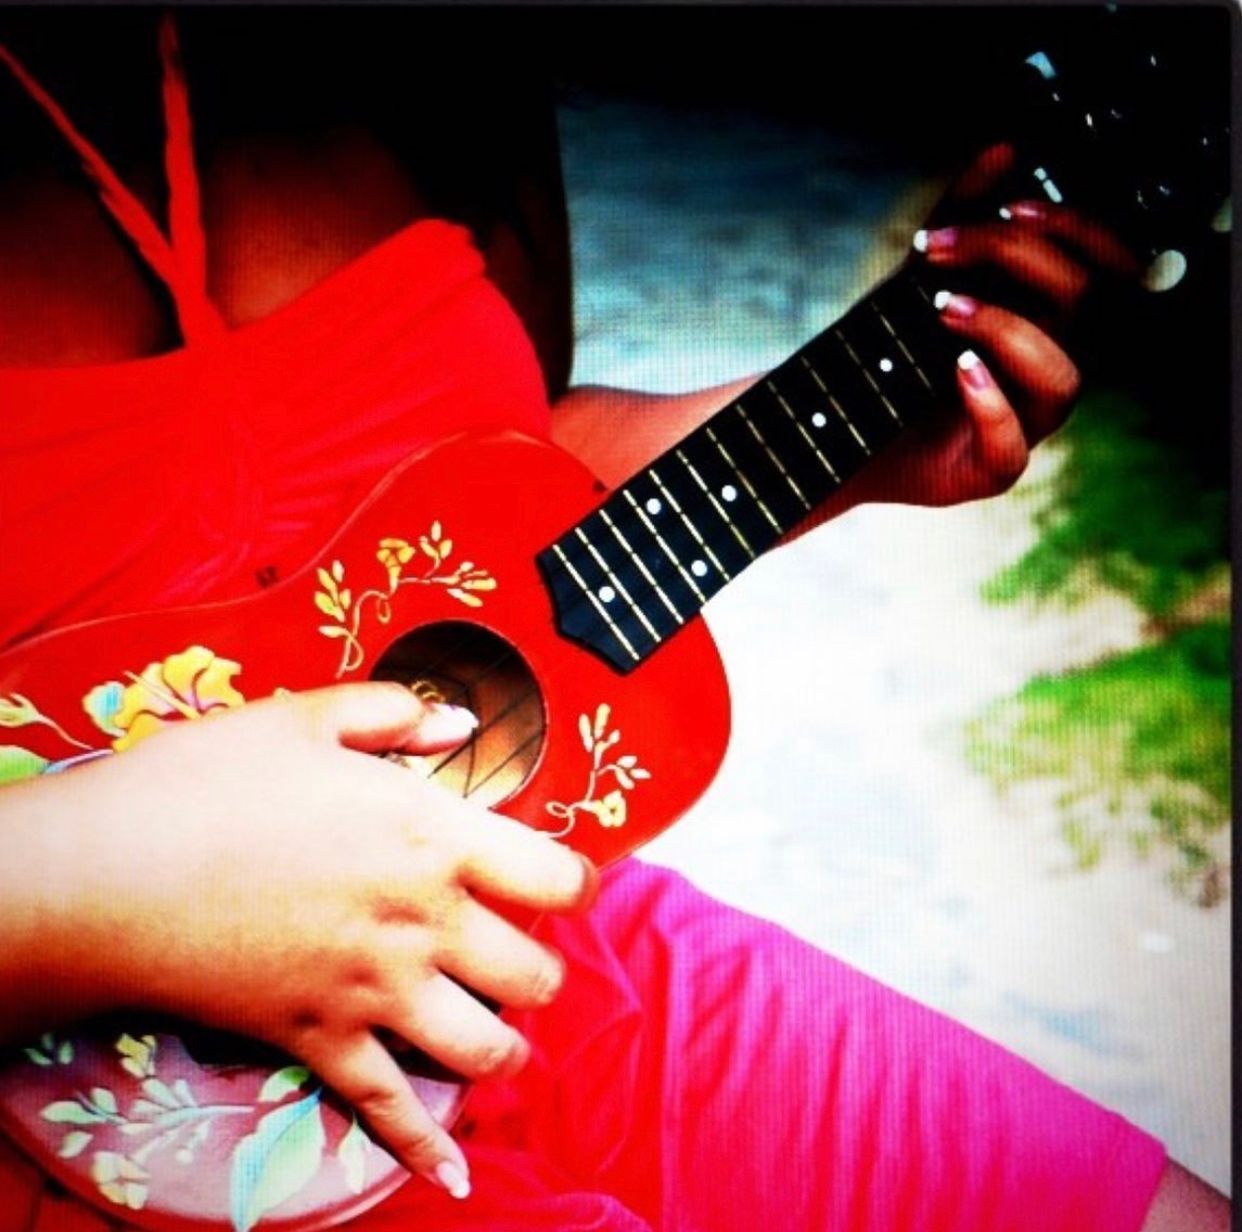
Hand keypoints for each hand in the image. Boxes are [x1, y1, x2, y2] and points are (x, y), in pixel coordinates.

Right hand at [22, 683, 595, 1197]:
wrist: (108, 872)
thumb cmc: (208, 781)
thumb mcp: (306, 717)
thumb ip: (394, 714)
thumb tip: (460, 719)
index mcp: (433, 835)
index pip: (553, 876)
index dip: (576, 882)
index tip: (569, 885)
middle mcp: (422, 920)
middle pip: (533, 973)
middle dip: (541, 971)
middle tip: (521, 959)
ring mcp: (375, 991)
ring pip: (483, 1048)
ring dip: (505, 1048)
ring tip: (501, 1035)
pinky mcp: (320, 1042)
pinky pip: (387, 1110)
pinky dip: (426, 1148)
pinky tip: (454, 1173)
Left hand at [834, 143, 1137, 511]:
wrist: (841, 432)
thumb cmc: (896, 361)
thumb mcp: (921, 281)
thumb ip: (962, 219)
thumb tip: (1004, 150)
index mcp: (1047, 322)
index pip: (1102, 266)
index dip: (1076, 230)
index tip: (1013, 205)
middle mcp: (1046, 367)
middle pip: (1081, 306)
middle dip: (1019, 261)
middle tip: (946, 249)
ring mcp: (1026, 422)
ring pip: (1062, 378)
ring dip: (1008, 330)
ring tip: (945, 308)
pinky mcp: (991, 467)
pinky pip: (1012, 445)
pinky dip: (990, 404)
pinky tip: (960, 369)